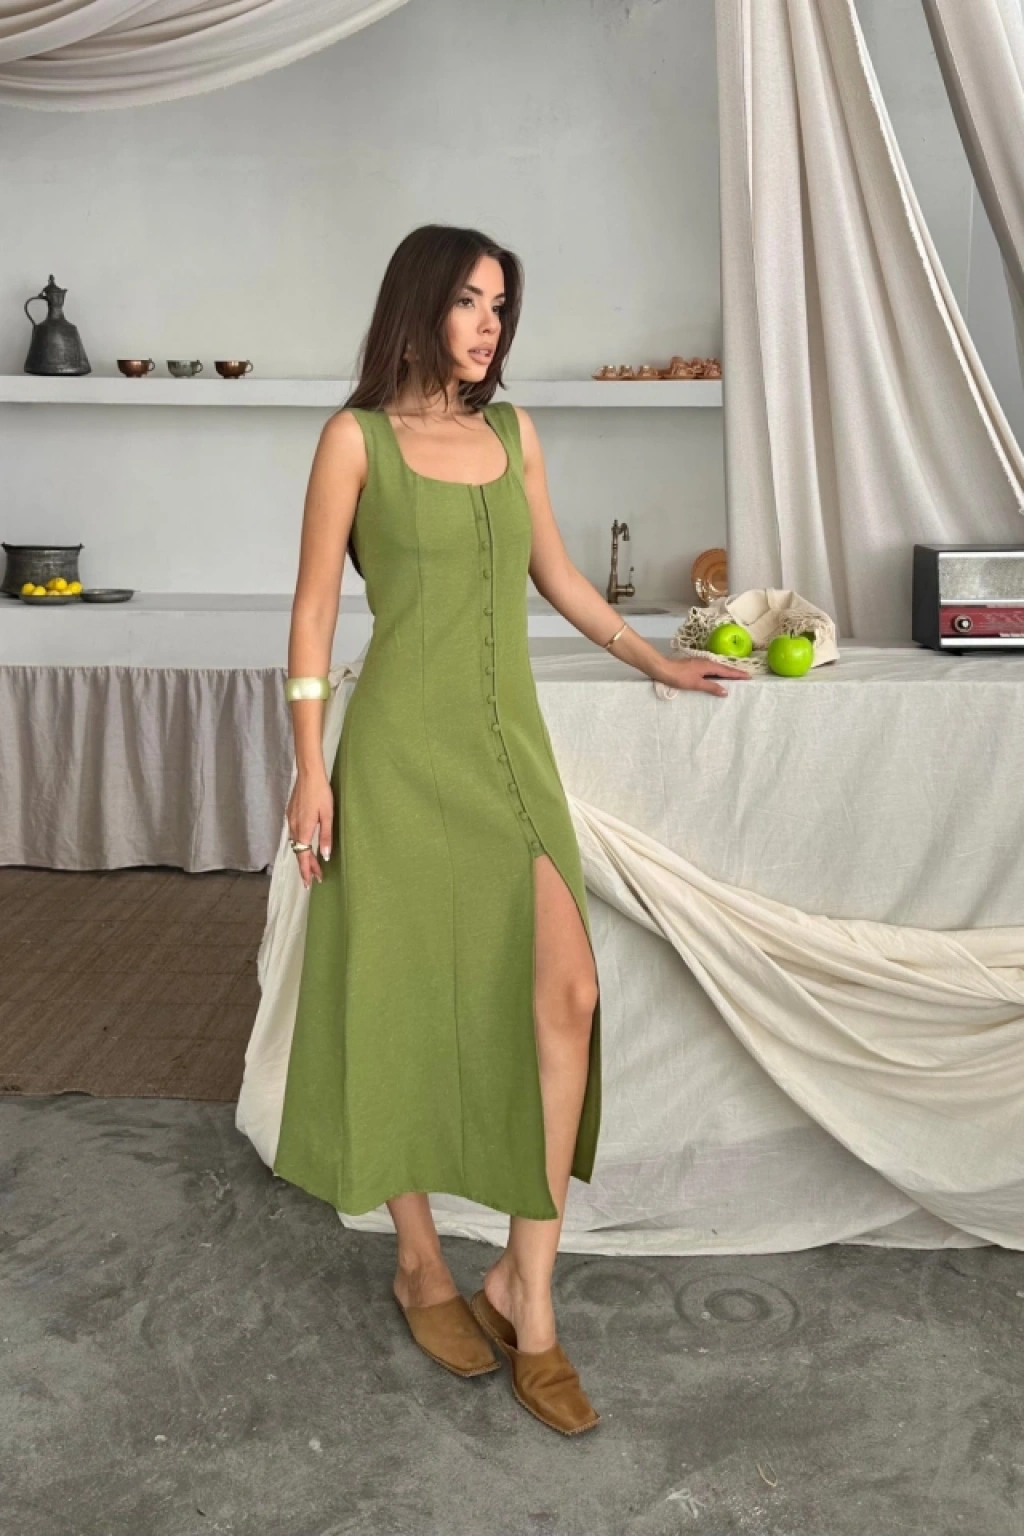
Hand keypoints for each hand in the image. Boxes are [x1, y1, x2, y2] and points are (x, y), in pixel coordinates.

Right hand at [286, 769, 333, 887]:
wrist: (308, 774)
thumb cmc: (321, 793)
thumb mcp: (327, 815)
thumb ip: (325, 837)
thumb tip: (324, 856)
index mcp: (303, 830)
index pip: (303, 857)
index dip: (307, 870)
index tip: (310, 883)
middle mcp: (294, 827)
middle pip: (299, 853)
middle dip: (306, 867)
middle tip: (314, 878)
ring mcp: (291, 820)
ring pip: (296, 844)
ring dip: (303, 856)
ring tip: (312, 865)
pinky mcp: (291, 814)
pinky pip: (294, 835)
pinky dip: (300, 844)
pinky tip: (306, 845)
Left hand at [654, 655, 751, 696]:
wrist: (662, 669)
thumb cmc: (679, 677)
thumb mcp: (696, 684)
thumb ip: (711, 687)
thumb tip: (726, 691)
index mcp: (709, 665)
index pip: (727, 671)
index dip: (738, 674)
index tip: (749, 676)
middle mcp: (706, 662)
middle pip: (724, 668)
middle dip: (735, 673)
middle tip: (745, 677)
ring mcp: (700, 664)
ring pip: (717, 669)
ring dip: (726, 673)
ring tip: (734, 678)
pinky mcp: (695, 666)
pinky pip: (711, 670)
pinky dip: (717, 674)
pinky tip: (717, 678)